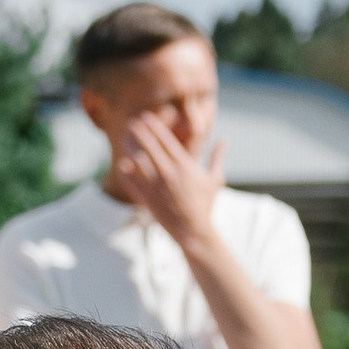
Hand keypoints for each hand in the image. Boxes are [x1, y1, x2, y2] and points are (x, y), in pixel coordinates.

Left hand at [108, 109, 221, 252]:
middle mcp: (170, 174)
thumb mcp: (215, 179)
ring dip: (130, 148)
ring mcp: (157, 188)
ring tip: (124, 139)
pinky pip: (132, 183)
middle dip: (140, 132)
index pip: (166, 141)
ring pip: (138, 162)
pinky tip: (122, 164)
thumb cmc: (205, 205)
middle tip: (131, 123)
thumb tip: (226, 139)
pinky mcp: (148, 201)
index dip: (154, 127)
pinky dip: (126, 173)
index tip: (145, 117)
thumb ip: (218, 157)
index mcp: (185, 167)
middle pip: (150, 147)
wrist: (194, 231)